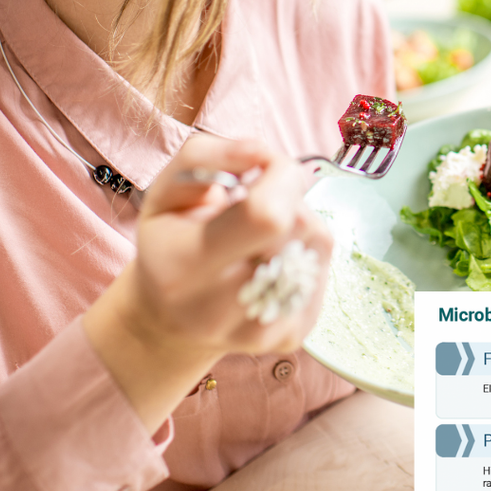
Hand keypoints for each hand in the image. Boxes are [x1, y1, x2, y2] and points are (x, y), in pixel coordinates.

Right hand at [83, 135, 331, 431]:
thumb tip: (264, 153)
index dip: (279, 176)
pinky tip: (275, 256)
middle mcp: (220, 309)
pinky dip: (307, 250)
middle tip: (260, 199)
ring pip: (318, 243)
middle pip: (300, 225)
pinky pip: (325, 268)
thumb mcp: (165, 189)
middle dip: (288, 195)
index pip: (265, 215)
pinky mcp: (292, 337)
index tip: (263, 168)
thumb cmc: (170, 241)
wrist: (169, 319)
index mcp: (183, 268)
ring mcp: (261, 331)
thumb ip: (207, 156)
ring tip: (263, 231)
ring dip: (300, 221)